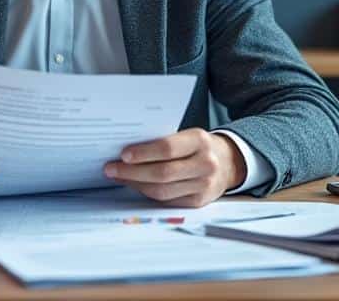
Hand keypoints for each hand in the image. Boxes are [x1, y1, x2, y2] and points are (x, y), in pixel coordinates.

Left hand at [104, 128, 245, 207]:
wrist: (227, 163)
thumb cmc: (199, 147)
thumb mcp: (188, 136)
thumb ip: (164, 142)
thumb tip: (127, 151)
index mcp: (200, 141)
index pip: (168, 148)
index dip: (143, 153)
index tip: (123, 154)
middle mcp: (205, 164)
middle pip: (163, 173)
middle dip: (132, 172)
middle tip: (111, 168)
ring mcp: (203, 186)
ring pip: (162, 191)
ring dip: (136, 184)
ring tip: (118, 177)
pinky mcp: (197, 202)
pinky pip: (166, 201)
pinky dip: (147, 193)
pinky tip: (135, 185)